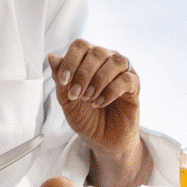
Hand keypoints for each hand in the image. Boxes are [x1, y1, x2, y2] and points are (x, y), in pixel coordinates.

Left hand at [48, 39, 147, 186]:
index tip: (63, 81)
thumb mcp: (67, 100)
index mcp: (89, 60)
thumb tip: (52, 56)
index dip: (70, 60)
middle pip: (97, 52)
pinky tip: (100, 102)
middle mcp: (107, 61)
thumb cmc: (86, 118)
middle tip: (76, 95)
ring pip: (115, 61)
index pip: (80, 46)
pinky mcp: (135, 87)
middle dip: (83, 74)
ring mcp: (122, 72)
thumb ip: (60, 79)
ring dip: (98, 80)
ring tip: (89, 99)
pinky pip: (126, 79)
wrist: (102, 141)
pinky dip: (111, 91)